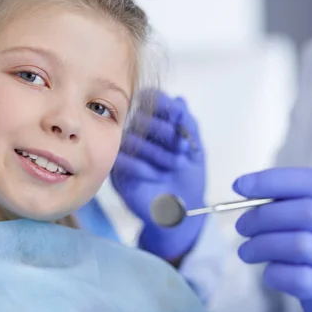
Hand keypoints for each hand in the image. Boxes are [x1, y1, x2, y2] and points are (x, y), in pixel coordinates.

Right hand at [111, 90, 205, 260]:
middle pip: (142, 117)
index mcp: (155, 123)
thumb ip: (188, 123)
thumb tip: (179, 100)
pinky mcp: (116, 171)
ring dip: (158, 153)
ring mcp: (125, 152)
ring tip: (172, 167)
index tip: (180, 122)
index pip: (151, 100)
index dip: (166, 108)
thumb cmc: (188, 178)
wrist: (181, 211)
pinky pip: (122, 159)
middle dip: (166, 133)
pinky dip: (142, 167)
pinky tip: (155, 176)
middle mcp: (138, 134)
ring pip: (132, 138)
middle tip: (182, 151)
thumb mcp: (195, 149)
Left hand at [233, 168, 311, 311]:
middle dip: (262, 217)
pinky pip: (294, 276)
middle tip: (241, 227)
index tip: (240, 186)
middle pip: (304, 211)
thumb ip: (295, 207)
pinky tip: (268, 273)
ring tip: (246, 252)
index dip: (273, 180)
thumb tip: (248, 196)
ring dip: (260, 245)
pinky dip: (273, 272)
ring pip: (297, 244)